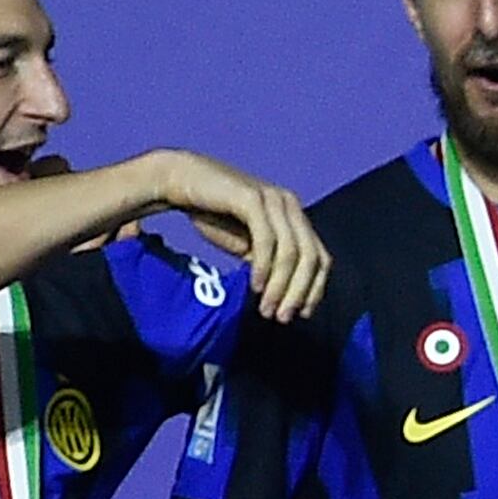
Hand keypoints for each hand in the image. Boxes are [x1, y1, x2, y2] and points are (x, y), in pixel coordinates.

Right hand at [158, 154, 327, 324]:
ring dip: (281, 286)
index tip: (301, 314)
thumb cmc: (212, 213)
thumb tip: (282, 295)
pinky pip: (267, 239)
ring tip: (267, 309)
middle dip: (299, 293)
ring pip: (292, 252)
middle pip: (311, 258)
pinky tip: (255, 286)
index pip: (320, 258)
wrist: (178, 180)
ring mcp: (273, 200)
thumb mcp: (246, 243)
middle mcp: (290, 205)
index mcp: (294, 216)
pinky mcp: (252, 198)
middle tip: (282, 318)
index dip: (314, 289)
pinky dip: (265, 267)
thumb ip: (267, 261)